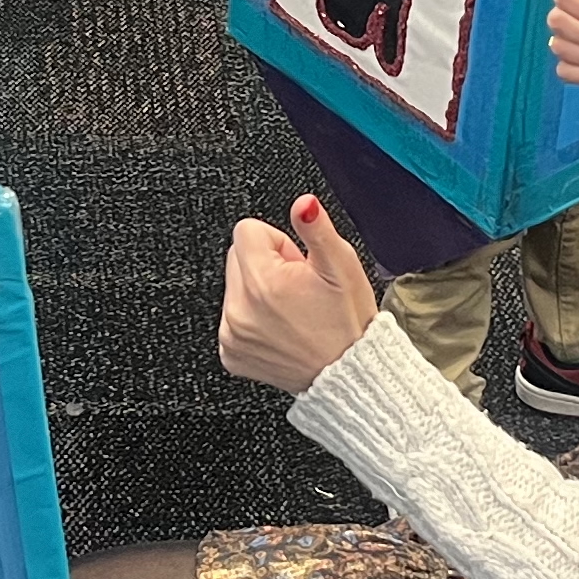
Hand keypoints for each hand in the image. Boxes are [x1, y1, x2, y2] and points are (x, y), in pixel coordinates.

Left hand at [218, 195, 377, 396]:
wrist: (347, 373)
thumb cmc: (347, 322)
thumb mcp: (342, 266)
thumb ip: (316, 229)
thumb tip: (303, 204)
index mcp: (263, 282)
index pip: (248, 230)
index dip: (279, 243)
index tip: (298, 265)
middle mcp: (239, 309)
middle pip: (238, 256)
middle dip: (267, 264)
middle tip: (298, 288)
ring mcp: (232, 334)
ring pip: (235, 287)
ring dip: (258, 291)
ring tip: (293, 310)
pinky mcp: (231, 353)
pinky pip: (232, 318)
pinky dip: (252, 319)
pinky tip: (281, 329)